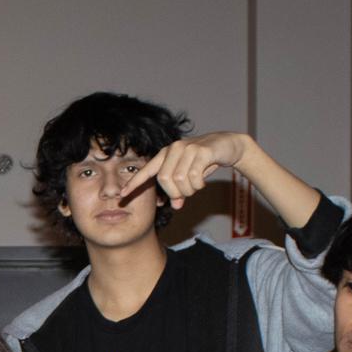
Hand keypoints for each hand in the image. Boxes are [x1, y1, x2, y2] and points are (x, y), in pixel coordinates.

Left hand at [124, 130, 252, 209]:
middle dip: (176, 192)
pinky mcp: (201, 151)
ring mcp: (187, 148)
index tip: (122, 194)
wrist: (228, 145)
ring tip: (198, 185)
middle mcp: (174, 149)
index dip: (135, 183)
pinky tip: (204, 181)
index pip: (147, 171)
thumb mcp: (190, 176)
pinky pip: (194, 177)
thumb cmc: (205, 161)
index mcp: (166, 155)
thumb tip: (176, 206)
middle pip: (165, 180)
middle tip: (187, 193)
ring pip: (180, 180)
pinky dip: (199, 185)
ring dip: (190, 190)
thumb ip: (180, 190)